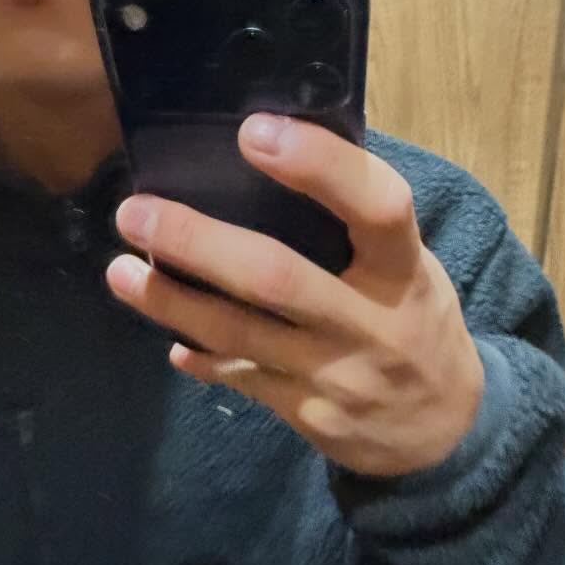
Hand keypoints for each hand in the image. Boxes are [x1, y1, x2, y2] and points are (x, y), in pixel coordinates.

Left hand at [105, 114, 484, 477]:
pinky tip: (169, 339)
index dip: (320, 165)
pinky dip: (201, 356)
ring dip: (170, 301)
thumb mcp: (413, 268)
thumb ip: (359, 227)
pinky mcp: (308, 416)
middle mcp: (371, 323)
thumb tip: (276, 151)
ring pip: (238, 334)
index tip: (254, 132)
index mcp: (405, 270)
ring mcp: (336, 375)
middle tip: (136, 211)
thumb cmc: (416, 321)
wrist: (445, 432)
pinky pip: (240, 380)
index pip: (376, 206)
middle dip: (197, 241)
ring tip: (119, 271)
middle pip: (275, 277)